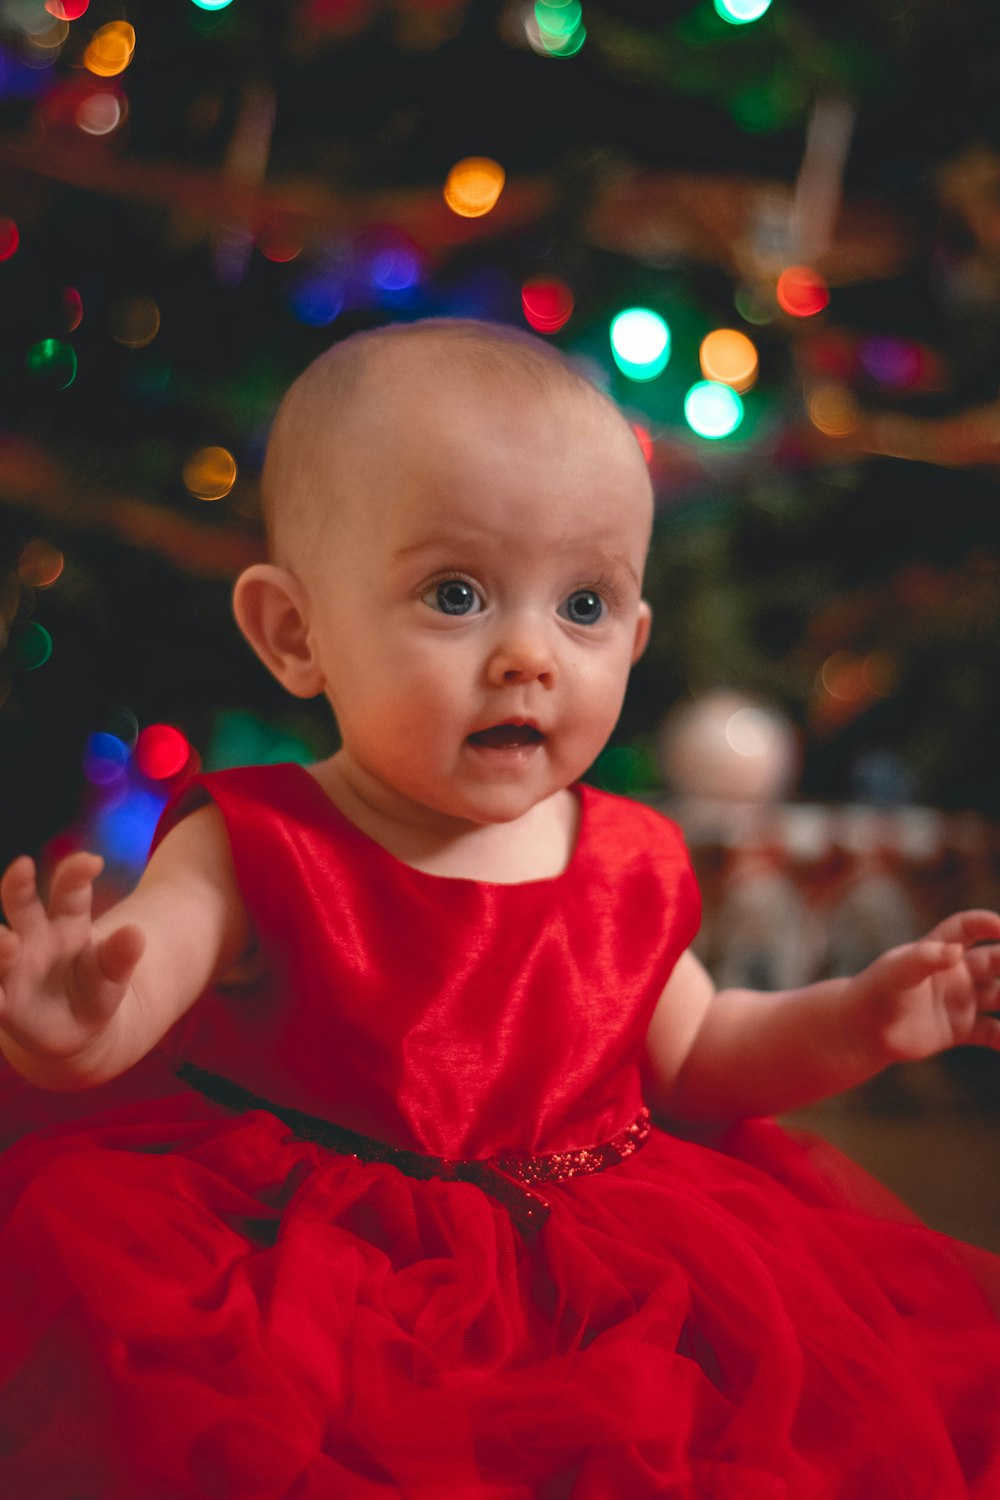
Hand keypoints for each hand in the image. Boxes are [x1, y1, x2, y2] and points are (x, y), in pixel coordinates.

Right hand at [0, 852, 144, 1065]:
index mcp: (67, 922)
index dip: (77, 872)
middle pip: (21, 902)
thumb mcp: (112, 973)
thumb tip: (137, 933)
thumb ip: (120, 954)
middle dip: (18, 885)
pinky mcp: (1, 999)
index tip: (93, 861)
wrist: (73, 1025)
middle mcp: (33, 936)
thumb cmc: (94, 988)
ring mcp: (12, 965)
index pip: (70, 890)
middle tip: (23, 868)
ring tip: (9, 942)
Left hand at [847, 909, 999, 1065]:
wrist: (863, 1029)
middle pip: (996, 961)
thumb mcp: (897, 972)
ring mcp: (962, 1000)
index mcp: (939, 950)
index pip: (967, 928)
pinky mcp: (962, 1029)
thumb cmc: (876, 991)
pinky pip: (995, 1032)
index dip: (985, 923)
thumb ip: (924, 959)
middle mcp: (956, 972)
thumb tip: (954, 952)